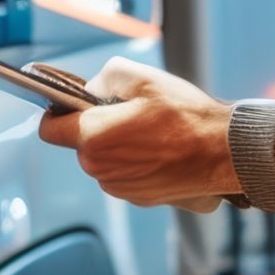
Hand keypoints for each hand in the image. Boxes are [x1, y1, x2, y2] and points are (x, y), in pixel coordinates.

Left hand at [36, 58, 242, 209]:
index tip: (73, 104)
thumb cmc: (185, 116)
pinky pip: (124, 174)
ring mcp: (120, 188)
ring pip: (105, 160)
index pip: (50, 129)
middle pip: (81, 144)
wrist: (224, 152)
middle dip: (97, 127)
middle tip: (130, 111)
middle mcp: (100, 169)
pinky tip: (161, 149)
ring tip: (152, 131)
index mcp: (93, 139)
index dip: (57, 113)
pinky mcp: (139, 198)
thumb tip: (91, 89)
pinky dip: (136, 162)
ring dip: (118, 145)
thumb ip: (104, 76)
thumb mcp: (141, 77)